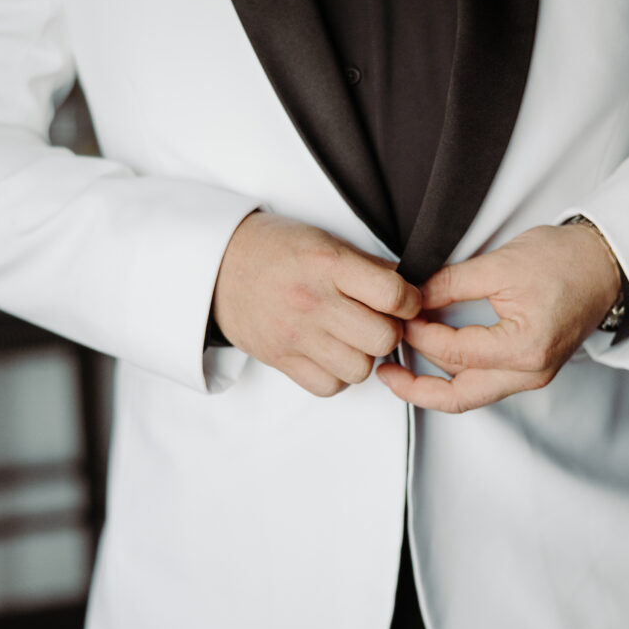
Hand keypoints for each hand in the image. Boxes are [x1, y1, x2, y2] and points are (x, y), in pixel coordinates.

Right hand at [213, 211, 421, 395]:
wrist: (218, 267)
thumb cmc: (274, 250)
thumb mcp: (324, 240)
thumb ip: (367, 267)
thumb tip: (408, 290)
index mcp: (327, 264)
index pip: (393, 295)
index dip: (410, 301)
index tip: (405, 301)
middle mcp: (312, 301)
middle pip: (383, 339)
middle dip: (390, 331)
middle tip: (378, 320)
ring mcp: (295, 335)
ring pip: (360, 369)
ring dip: (364, 356)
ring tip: (352, 338)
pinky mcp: (281, 360)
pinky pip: (330, 387)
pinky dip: (338, 376)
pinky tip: (332, 354)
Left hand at [375, 224, 619, 412]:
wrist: (607, 264)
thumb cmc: (566, 260)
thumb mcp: (501, 264)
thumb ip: (451, 284)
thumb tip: (413, 297)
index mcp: (524, 348)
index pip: (455, 352)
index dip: (420, 335)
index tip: (399, 318)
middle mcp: (529, 373)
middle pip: (459, 398)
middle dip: (416, 388)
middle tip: (384, 373)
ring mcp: (531, 376)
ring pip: (470, 395)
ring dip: (433, 384)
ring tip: (401, 366)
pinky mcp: (529, 370)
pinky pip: (484, 384)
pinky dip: (454, 376)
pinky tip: (432, 361)